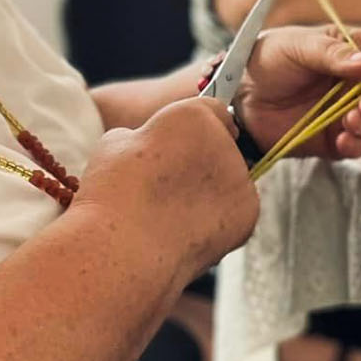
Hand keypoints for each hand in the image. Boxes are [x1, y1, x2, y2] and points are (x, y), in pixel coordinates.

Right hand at [75, 99, 260, 278]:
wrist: (123, 249)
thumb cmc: (112, 196)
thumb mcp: (117, 143)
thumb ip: (146, 136)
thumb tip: (150, 143)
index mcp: (193, 116)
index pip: (209, 110)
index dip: (192, 130)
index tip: (179, 144)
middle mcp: (224, 141)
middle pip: (220, 144)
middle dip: (201, 161)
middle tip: (169, 186)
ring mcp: (240, 179)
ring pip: (229, 178)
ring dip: (209, 191)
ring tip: (172, 213)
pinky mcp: (248, 214)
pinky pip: (236, 210)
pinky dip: (218, 220)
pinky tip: (188, 229)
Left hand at [234, 27, 360, 162]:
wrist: (238, 95)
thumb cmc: (266, 59)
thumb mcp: (296, 46)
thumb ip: (332, 54)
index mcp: (351, 49)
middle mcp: (354, 81)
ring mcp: (345, 111)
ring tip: (351, 120)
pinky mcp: (333, 138)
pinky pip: (357, 146)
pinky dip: (356, 144)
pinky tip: (344, 139)